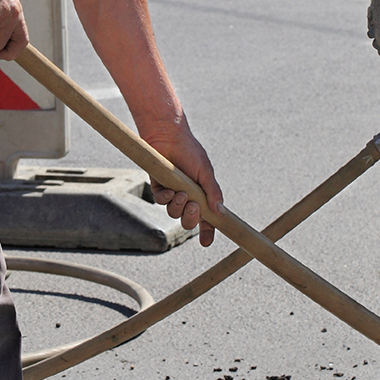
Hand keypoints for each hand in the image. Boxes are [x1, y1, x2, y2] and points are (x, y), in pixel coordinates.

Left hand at [143, 121, 222, 246]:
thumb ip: (213, 192)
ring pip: (173, 212)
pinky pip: (160, 201)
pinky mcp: (158, 187)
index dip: (207, 232)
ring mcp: (172, 192)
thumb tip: (220, 212)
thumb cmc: (190, 151)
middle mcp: (187, 196)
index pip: (206, 219)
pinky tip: (169, 190)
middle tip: (193, 207)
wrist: (169, 136)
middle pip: (188, 220)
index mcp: (202, 195)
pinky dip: (165, 198)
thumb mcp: (206, 173)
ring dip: (178, 207)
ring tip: (181, 193)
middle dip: (191, 218)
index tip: (205, 243)